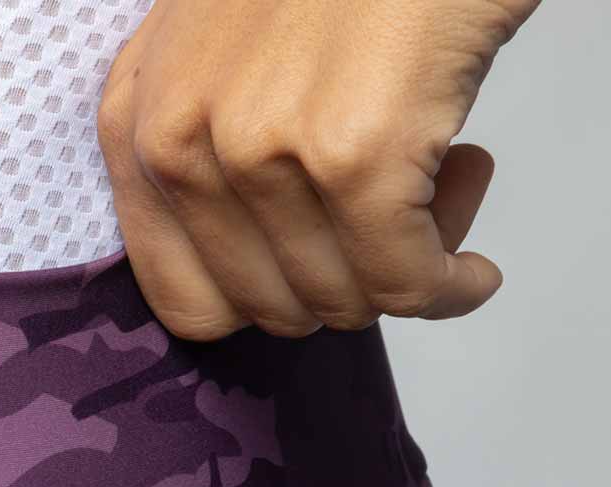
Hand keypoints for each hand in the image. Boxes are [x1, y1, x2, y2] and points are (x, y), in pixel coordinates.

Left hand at [96, 0, 537, 339]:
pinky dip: (449, 288)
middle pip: (268, 309)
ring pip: (339, 301)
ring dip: (405, 271)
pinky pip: (403, 282)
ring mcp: (261, 154)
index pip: (184, 302)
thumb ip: (200, 153)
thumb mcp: (214, 53)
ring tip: (439, 190)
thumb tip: (252, 274)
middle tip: (394, 218)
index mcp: (137, 128)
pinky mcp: (355, 156)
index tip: (316, 278)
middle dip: (344, 284)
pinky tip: (473, 271)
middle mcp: (180, 146)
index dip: (262, 305)